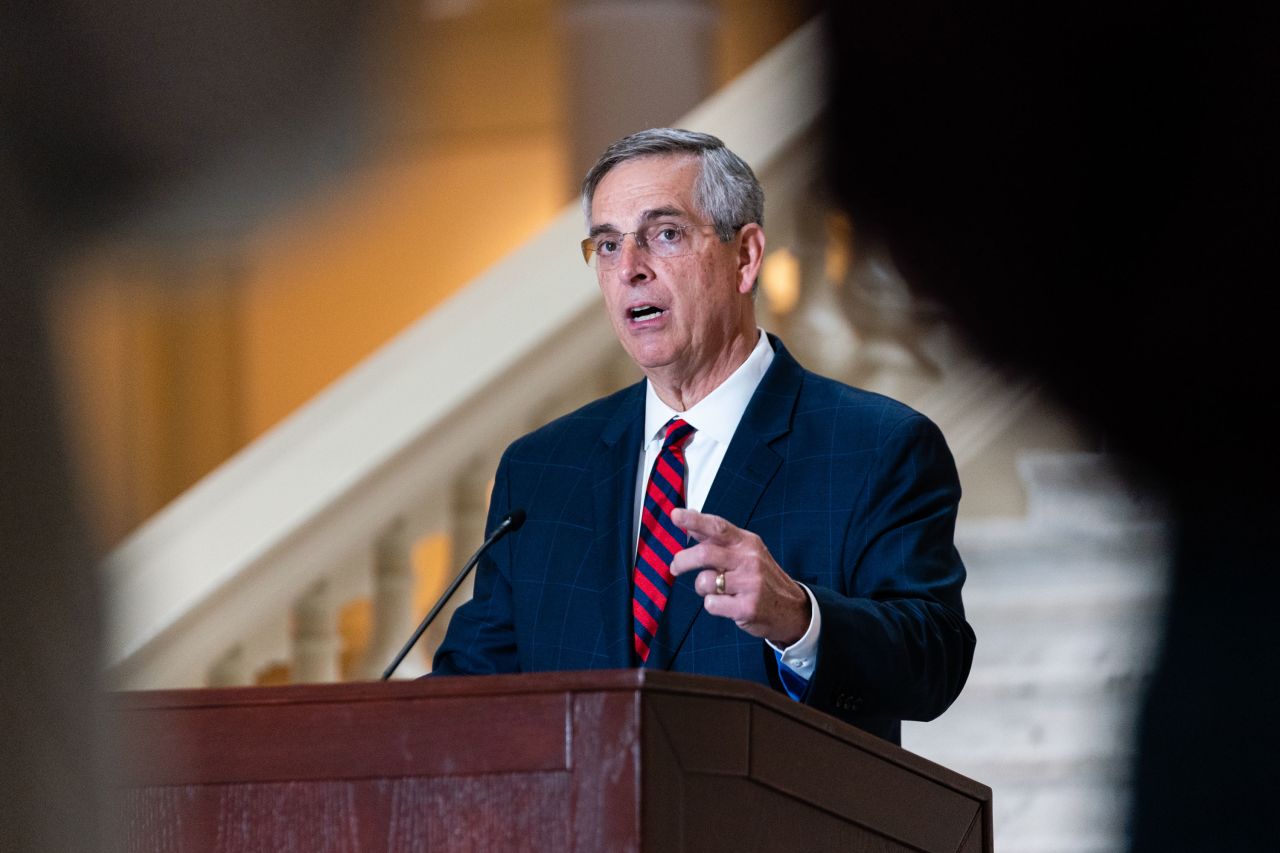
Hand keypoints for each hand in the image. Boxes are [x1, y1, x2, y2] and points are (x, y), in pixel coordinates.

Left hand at [669, 508, 810, 646]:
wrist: (792, 609)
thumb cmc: (760, 577)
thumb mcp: (745, 552)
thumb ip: (717, 538)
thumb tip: (689, 519)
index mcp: (747, 542)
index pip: (718, 526)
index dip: (694, 520)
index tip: (675, 515)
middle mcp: (750, 560)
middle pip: (704, 554)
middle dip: (682, 561)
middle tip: (675, 567)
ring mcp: (750, 584)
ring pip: (704, 581)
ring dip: (701, 588)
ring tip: (714, 590)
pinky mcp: (747, 607)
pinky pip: (711, 604)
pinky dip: (712, 605)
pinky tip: (727, 604)